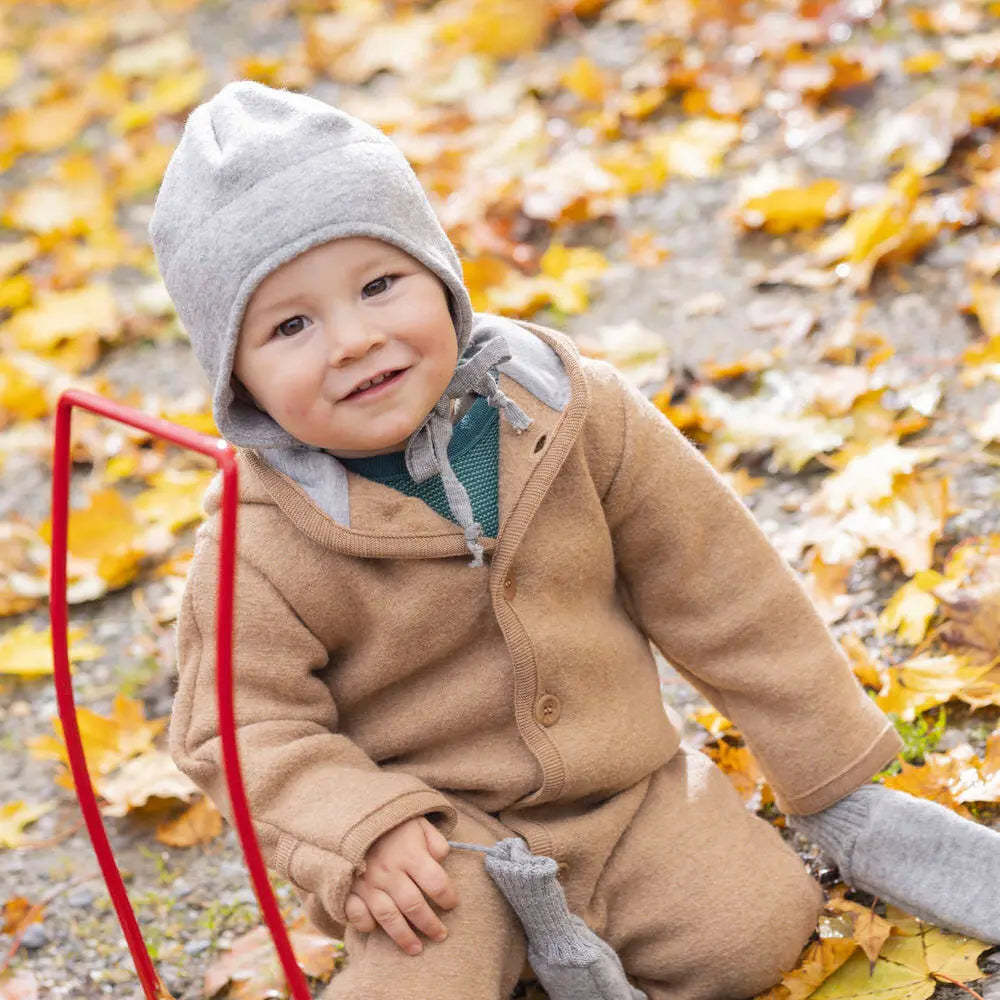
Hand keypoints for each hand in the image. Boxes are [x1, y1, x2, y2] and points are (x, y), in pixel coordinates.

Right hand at [344, 816, 458, 955]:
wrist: (354, 813)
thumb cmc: (393, 823)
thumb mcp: (419, 823)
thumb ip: (435, 843)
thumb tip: (442, 862)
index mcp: (410, 854)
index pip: (436, 882)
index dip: (449, 897)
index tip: (453, 904)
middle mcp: (390, 871)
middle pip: (414, 906)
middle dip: (430, 925)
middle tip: (441, 936)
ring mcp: (368, 883)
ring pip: (389, 917)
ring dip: (404, 937)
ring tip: (417, 949)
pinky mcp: (350, 889)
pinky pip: (357, 915)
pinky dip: (367, 925)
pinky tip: (376, 929)